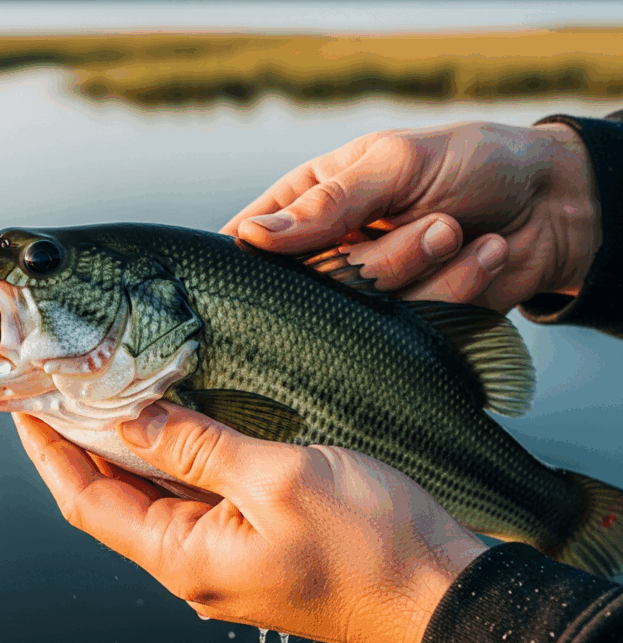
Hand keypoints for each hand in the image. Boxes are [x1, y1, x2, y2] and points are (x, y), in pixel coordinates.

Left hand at [13, 404, 486, 642]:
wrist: (443, 595)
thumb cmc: (373, 545)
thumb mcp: (278, 477)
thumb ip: (197, 446)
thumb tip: (132, 419)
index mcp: (188, 558)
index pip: (89, 502)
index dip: (52, 453)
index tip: (29, 408)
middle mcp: (198, 567)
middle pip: (118, 502)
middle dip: (85, 446)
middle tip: (67, 391)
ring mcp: (228, 561)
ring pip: (159, 501)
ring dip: (133, 453)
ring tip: (114, 399)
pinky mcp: (258, 548)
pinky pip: (199, 503)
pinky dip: (179, 464)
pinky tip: (183, 429)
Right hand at [221, 121, 600, 312]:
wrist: (549, 204)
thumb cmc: (473, 163)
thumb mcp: (397, 162)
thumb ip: (328, 202)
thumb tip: (252, 236)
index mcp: (312, 205)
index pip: (251, 242)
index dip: (250, 262)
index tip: (273, 270)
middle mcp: (331, 254)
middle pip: (314, 286)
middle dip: (382, 257)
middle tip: (436, 222)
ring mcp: (368, 294)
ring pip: (365, 309)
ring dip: (426, 266)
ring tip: (460, 229)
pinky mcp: (406, 324)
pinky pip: (414, 323)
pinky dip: (457, 288)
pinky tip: (482, 255)